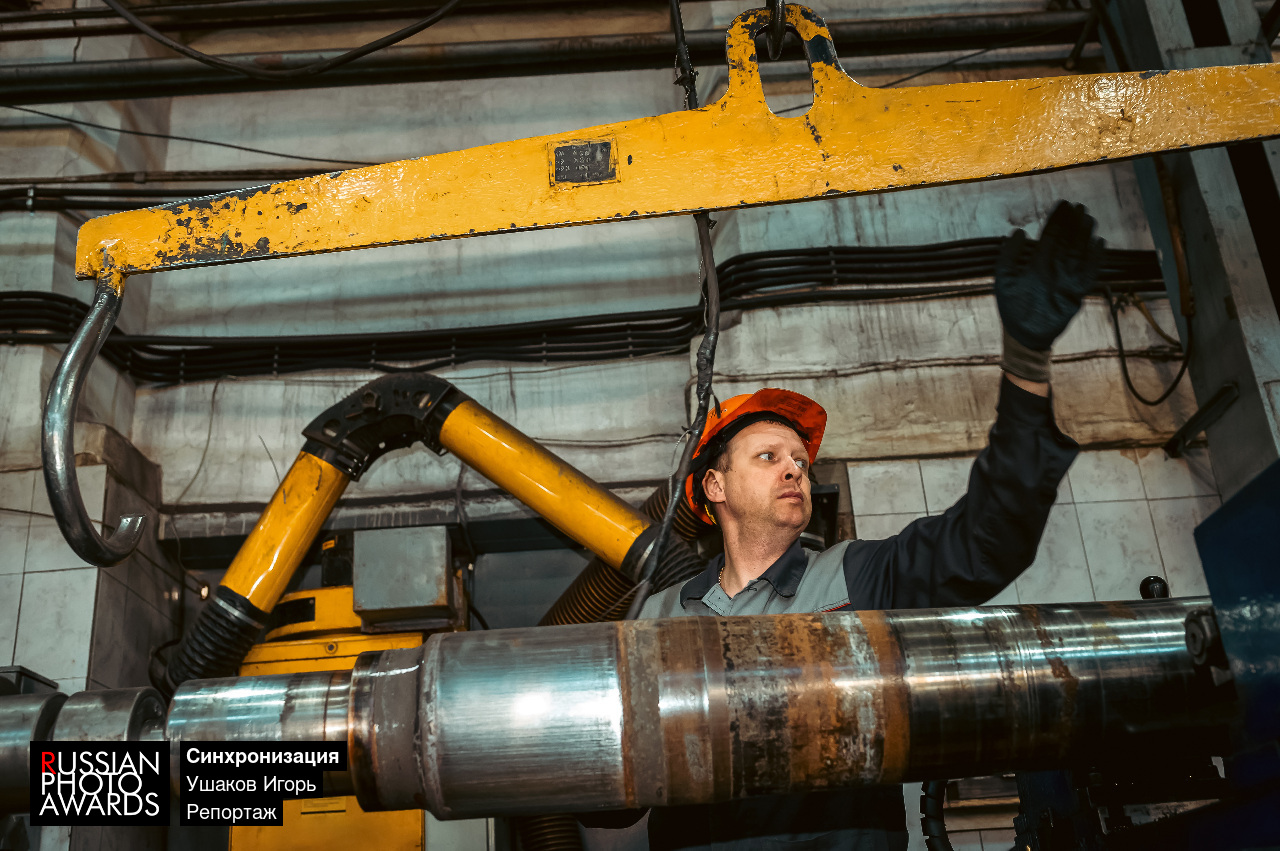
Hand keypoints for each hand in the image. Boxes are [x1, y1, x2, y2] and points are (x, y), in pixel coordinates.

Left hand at [995, 201, 1103, 351]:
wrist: (1023, 335)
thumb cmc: (1012, 307)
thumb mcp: (1004, 279)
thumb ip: (1008, 256)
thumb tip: (1017, 231)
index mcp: (1037, 263)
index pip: (1050, 237)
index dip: (1056, 220)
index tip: (1064, 204)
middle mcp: (1054, 268)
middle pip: (1067, 241)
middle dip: (1073, 224)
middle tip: (1080, 206)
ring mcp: (1066, 279)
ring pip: (1078, 253)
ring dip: (1084, 236)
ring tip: (1088, 219)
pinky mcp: (1076, 292)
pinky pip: (1088, 272)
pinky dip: (1094, 258)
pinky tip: (1099, 243)